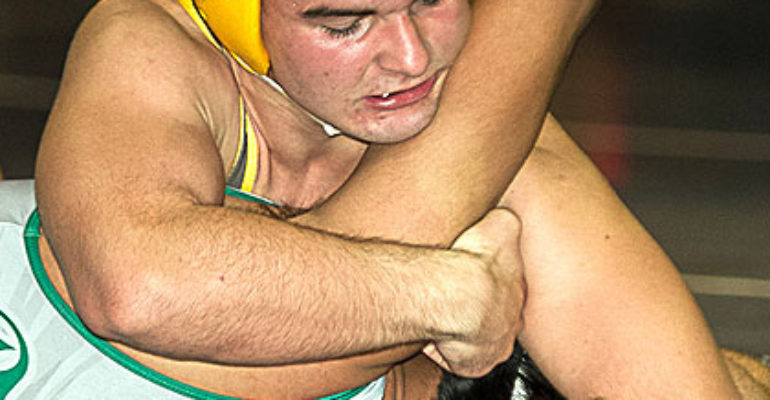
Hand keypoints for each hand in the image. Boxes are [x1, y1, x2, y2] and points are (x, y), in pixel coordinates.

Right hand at [423, 207, 525, 377]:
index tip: (473, 280)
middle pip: (497, 320)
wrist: (461, 294)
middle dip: (479, 312)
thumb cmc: (478, 260)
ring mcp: (494, 347)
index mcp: (517, 293)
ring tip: (441, 316)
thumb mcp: (502, 224)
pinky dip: (442, 347)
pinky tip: (431, 332)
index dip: (489, 286)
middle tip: (456, 300)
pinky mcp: (473, 364)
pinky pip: (455, 358)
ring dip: (461, 331)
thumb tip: (504, 215)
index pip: (508, 293)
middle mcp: (510, 324)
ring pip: (478, 341)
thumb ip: (505, 219)